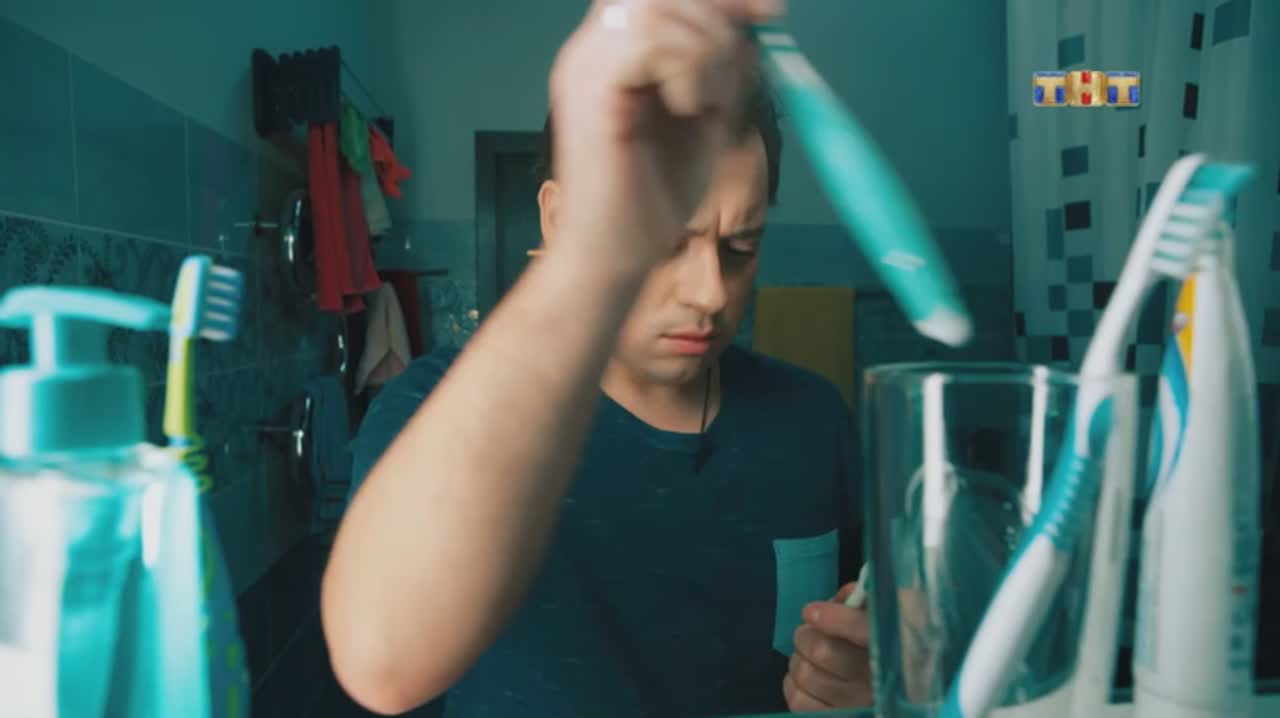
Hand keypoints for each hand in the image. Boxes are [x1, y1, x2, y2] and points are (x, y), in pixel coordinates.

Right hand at [547, 0, 782, 272]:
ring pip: (656, 9)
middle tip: (733, 77)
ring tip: (705, 104)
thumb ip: (723, 73)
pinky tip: (688, 109)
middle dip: (716, 20)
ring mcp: (586, 68)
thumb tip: (756, 29)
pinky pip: (648, 42)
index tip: (770, 11)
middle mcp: (593, 52)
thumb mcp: (706, 122)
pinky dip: (686, 69)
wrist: (616, 256)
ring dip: (703, 53)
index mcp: (615, 57)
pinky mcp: (589, 92)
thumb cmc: (651, 201)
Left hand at [783, 582, 873, 711]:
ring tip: (811, 659)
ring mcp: (855, 705)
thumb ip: (860, 603)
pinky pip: (797, 699)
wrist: (875, 687)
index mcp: (891, 647)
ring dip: (799, 661)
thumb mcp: (873, 618)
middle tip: (810, 635)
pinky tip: (808, 681)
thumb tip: (845, 597)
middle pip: (822, 650)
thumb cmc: (870, 645)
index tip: (811, 612)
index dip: (838, 620)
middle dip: (807, 636)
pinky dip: (793, 684)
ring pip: (804, 673)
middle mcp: (876, 681)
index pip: (865, 630)